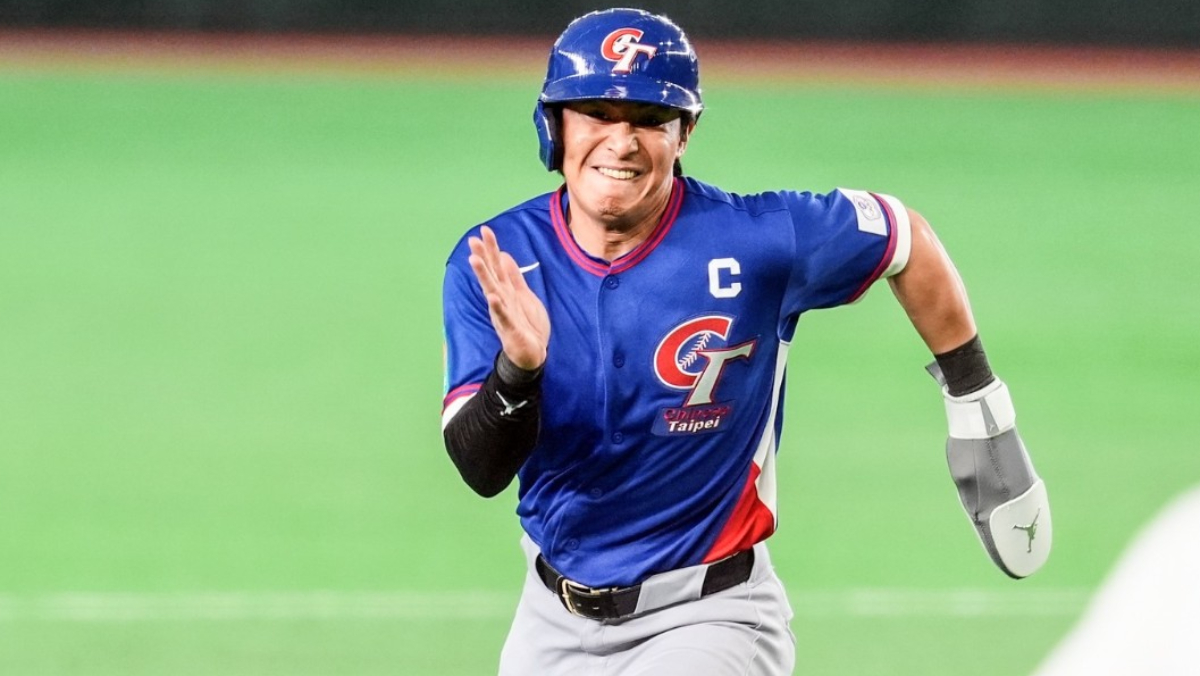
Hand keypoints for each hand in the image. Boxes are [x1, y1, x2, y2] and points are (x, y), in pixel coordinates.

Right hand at [468, 226, 549, 370]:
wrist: (532, 354)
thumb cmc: (527, 325)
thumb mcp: (524, 296)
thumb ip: (514, 277)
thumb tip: (504, 256)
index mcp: (506, 291)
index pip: (497, 266)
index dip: (492, 248)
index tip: (484, 230)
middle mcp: (501, 300)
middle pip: (491, 275)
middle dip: (483, 257)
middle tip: (473, 240)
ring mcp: (504, 314)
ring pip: (492, 292)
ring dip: (484, 276)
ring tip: (475, 260)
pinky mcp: (510, 329)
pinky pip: (503, 316)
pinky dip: (497, 307)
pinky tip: (492, 296)